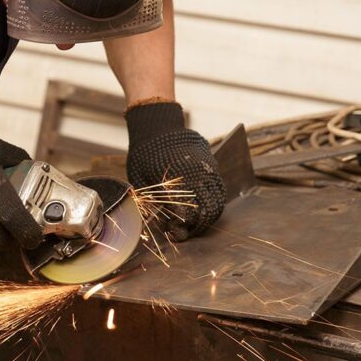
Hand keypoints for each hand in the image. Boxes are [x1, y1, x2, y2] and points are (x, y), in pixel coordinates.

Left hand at [125, 102, 225, 240]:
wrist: (157, 127)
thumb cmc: (144, 155)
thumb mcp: (141, 180)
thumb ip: (154, 203)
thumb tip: (163, 226)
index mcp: (179, 180)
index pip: (188, 214)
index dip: (182, 228)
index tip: (173, 233)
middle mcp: (198, 175)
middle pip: (207, 211)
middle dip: (197, 227)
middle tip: (184, 232)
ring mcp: (208, 170)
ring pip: (217, 202)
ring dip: (207, 217)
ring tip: (193, 224)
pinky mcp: (213, 165)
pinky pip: (219, 190)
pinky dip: (213, 204)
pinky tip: (201, 211)